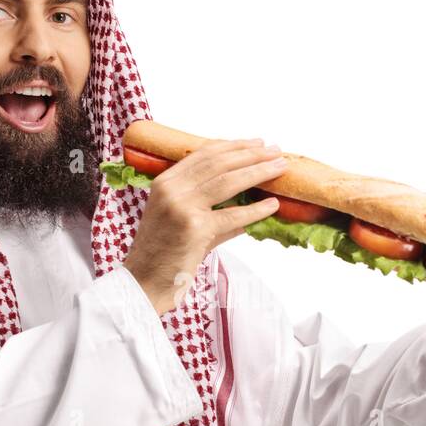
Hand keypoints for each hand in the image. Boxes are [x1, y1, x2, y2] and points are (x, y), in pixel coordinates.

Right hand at [122, 138, 286, 314]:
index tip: (256, 143)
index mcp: (166, 182)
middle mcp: (172, 189)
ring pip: (228, 182)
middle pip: (219, 163)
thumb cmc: (164, 253)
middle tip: (276, 151)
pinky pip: (233, 216)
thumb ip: (213, 207)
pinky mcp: (195, 229)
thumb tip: (251, 201)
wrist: (144, 282)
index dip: (234, 146)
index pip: (204, 154)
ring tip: (280, 168)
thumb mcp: (183, 219)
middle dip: (251, 155)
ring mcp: (182, 207)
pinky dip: (256, 210)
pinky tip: (272, 205)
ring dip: (258, 172)